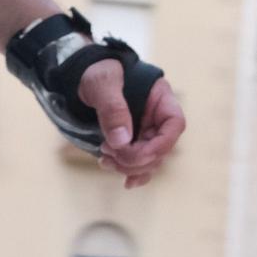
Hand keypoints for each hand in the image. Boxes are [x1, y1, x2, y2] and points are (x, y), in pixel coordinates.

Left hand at [80, 62, 185, 188]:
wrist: (81, 77)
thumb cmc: (96, 72)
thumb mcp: (102, 83)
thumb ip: (113, 109)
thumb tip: (122, 142)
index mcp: (159, 98)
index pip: (174, 125)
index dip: (159, 145)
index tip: (130, 151)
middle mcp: (156, 118)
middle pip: (161, 149)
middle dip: (135, 158)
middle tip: (107, 152)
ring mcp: (145, 132)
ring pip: (149, 161)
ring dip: (128, 167)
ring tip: (104, 160)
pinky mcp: (131, 143)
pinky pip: (140, 164)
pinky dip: (133, 174)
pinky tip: (126, 183)